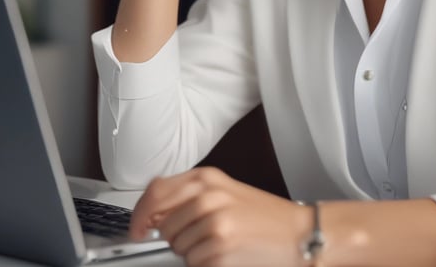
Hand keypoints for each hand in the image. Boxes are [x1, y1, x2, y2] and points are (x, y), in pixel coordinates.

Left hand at [129, 167, 307, 266]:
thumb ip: (190, 195)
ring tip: (219, 243)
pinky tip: (227, 254)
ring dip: (191, 253)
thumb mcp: (226, 191)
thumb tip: (153, 214)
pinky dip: (205, 264)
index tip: (137, 229)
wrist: (298, 232)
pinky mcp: (220, 249)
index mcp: (207, 178)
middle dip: (174, 238)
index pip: (156, 192)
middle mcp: (208, 196)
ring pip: (177, 248)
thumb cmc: (264, 215)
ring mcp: (214, 223)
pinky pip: (193, 264)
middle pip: (163, 225)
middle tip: (199, 237)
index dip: (140, 214)